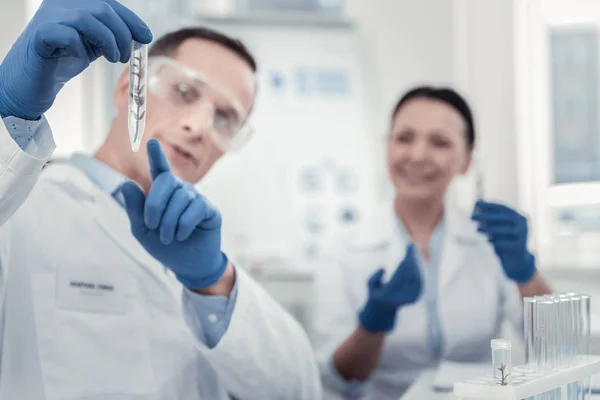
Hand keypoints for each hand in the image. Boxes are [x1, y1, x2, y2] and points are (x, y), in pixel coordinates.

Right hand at [0, 0, 151, 119]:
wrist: (32, 83)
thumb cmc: (61, 61)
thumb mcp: (92, 44)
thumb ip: (110, 35)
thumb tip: (139, 35)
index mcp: (73, 3)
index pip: (108, 3)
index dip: (130, 20)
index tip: (145, 37)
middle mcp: (59, 4)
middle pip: (101, 8)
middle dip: (122, 33)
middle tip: (126, 55)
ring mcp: (48, 18)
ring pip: (86, 17)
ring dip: (108, 40)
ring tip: (113, 58)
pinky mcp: (40, 35)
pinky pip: (67, 34)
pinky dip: (80, 47)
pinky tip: (82, 58)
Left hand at [121, 139, 227, 289]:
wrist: (188, 265)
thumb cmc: (165, 246)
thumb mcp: (143, 231)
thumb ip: (135, 209)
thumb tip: (127, 184)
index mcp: (163, 193)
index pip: (159, 169)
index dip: (157, 156)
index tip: (152, 142)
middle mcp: (180, 191)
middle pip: (166, 182)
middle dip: (155, 205)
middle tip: (152, 226)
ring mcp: (196, 199)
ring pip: (180, 198)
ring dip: (169, 222)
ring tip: (168, 237)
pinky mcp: (209, 210)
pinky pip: (195, 209)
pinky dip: (184, 225)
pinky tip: (183, 234)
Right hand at [358, 244, 421, 332]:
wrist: (383, 311)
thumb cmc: (375, 295)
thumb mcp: (370, 285)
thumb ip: (375, 277)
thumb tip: (383, 269)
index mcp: (388, 292)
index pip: (401, 272)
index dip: (406, 259)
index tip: (408, 249)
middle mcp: (400, 296)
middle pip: (410, 273)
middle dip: (411, 259)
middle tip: (411, 248)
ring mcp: (408, 298)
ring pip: (416, 277)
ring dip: (415, 265)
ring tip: (412, 254)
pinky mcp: (414, 298)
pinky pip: (418, 283)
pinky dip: (418, 272)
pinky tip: (415, 264)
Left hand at [472, 200, 535, 283]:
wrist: (515, 260)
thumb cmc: (502, 240)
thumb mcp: (496, 227)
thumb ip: (488, 217)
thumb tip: (476, 204)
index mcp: (518, 216)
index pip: (503, 208)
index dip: (490, 205)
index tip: (477, 204)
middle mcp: (523, 223)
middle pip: (504, 217)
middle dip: (487, 216)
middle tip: (472, 217)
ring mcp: (523, 235)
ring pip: (505, 230)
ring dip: (489, 229)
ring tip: (477, 229)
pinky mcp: (520, 247)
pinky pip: (506, 243)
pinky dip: (495, 241)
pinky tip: (485, 241)